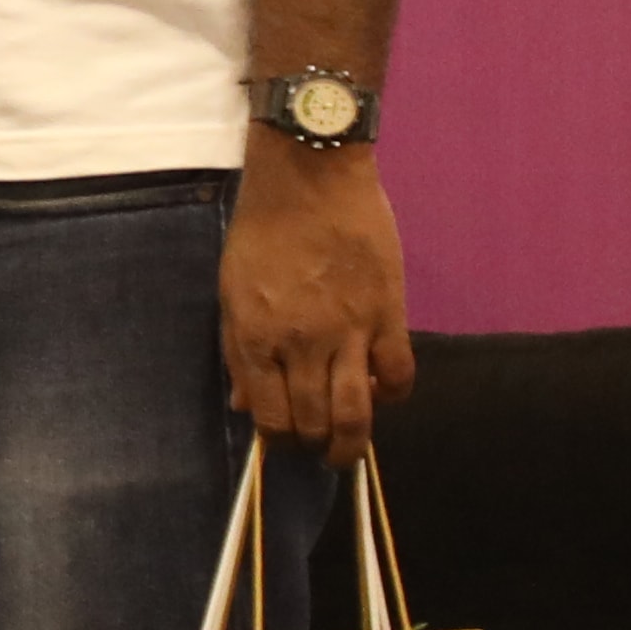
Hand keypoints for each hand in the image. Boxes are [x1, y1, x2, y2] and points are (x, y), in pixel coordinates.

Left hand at [223, 140, 410, 453]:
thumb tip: (244, 404)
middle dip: (313, 447)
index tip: (284, 441)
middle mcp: (299, 344)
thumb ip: (237, 350)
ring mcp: (347, 332)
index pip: (268, 416)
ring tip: (349, 451)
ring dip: (353, 442)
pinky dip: (392, 395)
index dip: (278, 439)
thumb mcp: (232, 290)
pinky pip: (398, 374)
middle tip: (319, 452)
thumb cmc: (261, 229)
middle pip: (312, 421)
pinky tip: (383, 395)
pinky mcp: (387, 313)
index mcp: (254, 338)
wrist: (309, 177)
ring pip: (356, 412)